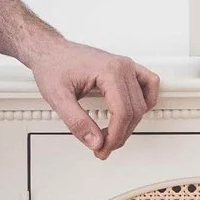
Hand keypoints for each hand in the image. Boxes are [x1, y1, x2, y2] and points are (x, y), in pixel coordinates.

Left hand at [26, 38, 161, 156]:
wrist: (51, 51)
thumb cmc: (53, 66)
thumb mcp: (58, 98)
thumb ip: (77, 122)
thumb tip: (95, 142)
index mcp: (109, 71)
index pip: (122, 112)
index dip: (115, 136)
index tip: (103, 148)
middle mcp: (122, 66)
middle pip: (134, 111)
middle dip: (120, 135)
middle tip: (102, 148)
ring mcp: (126, 66)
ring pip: (142, 103)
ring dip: (130, 124)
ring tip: (112, 135)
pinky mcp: (126, 68)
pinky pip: (149, 85)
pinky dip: (146, 102)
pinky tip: (132, 114)